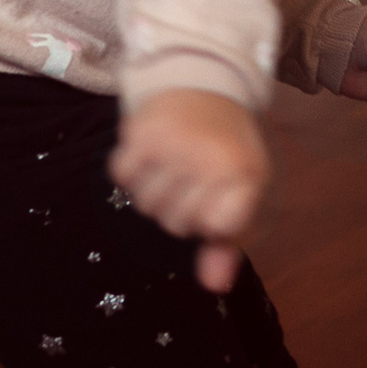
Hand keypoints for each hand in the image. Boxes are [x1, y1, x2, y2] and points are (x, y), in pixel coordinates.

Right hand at [111, 89, 269, 292]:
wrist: (205, 82)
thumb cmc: (228, 147)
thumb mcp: (244, 190)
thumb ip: (228, 241)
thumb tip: (214, 285)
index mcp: (242, 174)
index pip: (217, 228)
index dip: (213, 221)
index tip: (220, 199)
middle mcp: (206, 160)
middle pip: (176, 225)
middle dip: (182, 209)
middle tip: (195, 177)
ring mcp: (171, 146)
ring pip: (145, 205)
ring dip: (155, 192)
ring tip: (174, 165)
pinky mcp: (139, 132)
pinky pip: (122, 177)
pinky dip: (133, 171)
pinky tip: (152, 153)